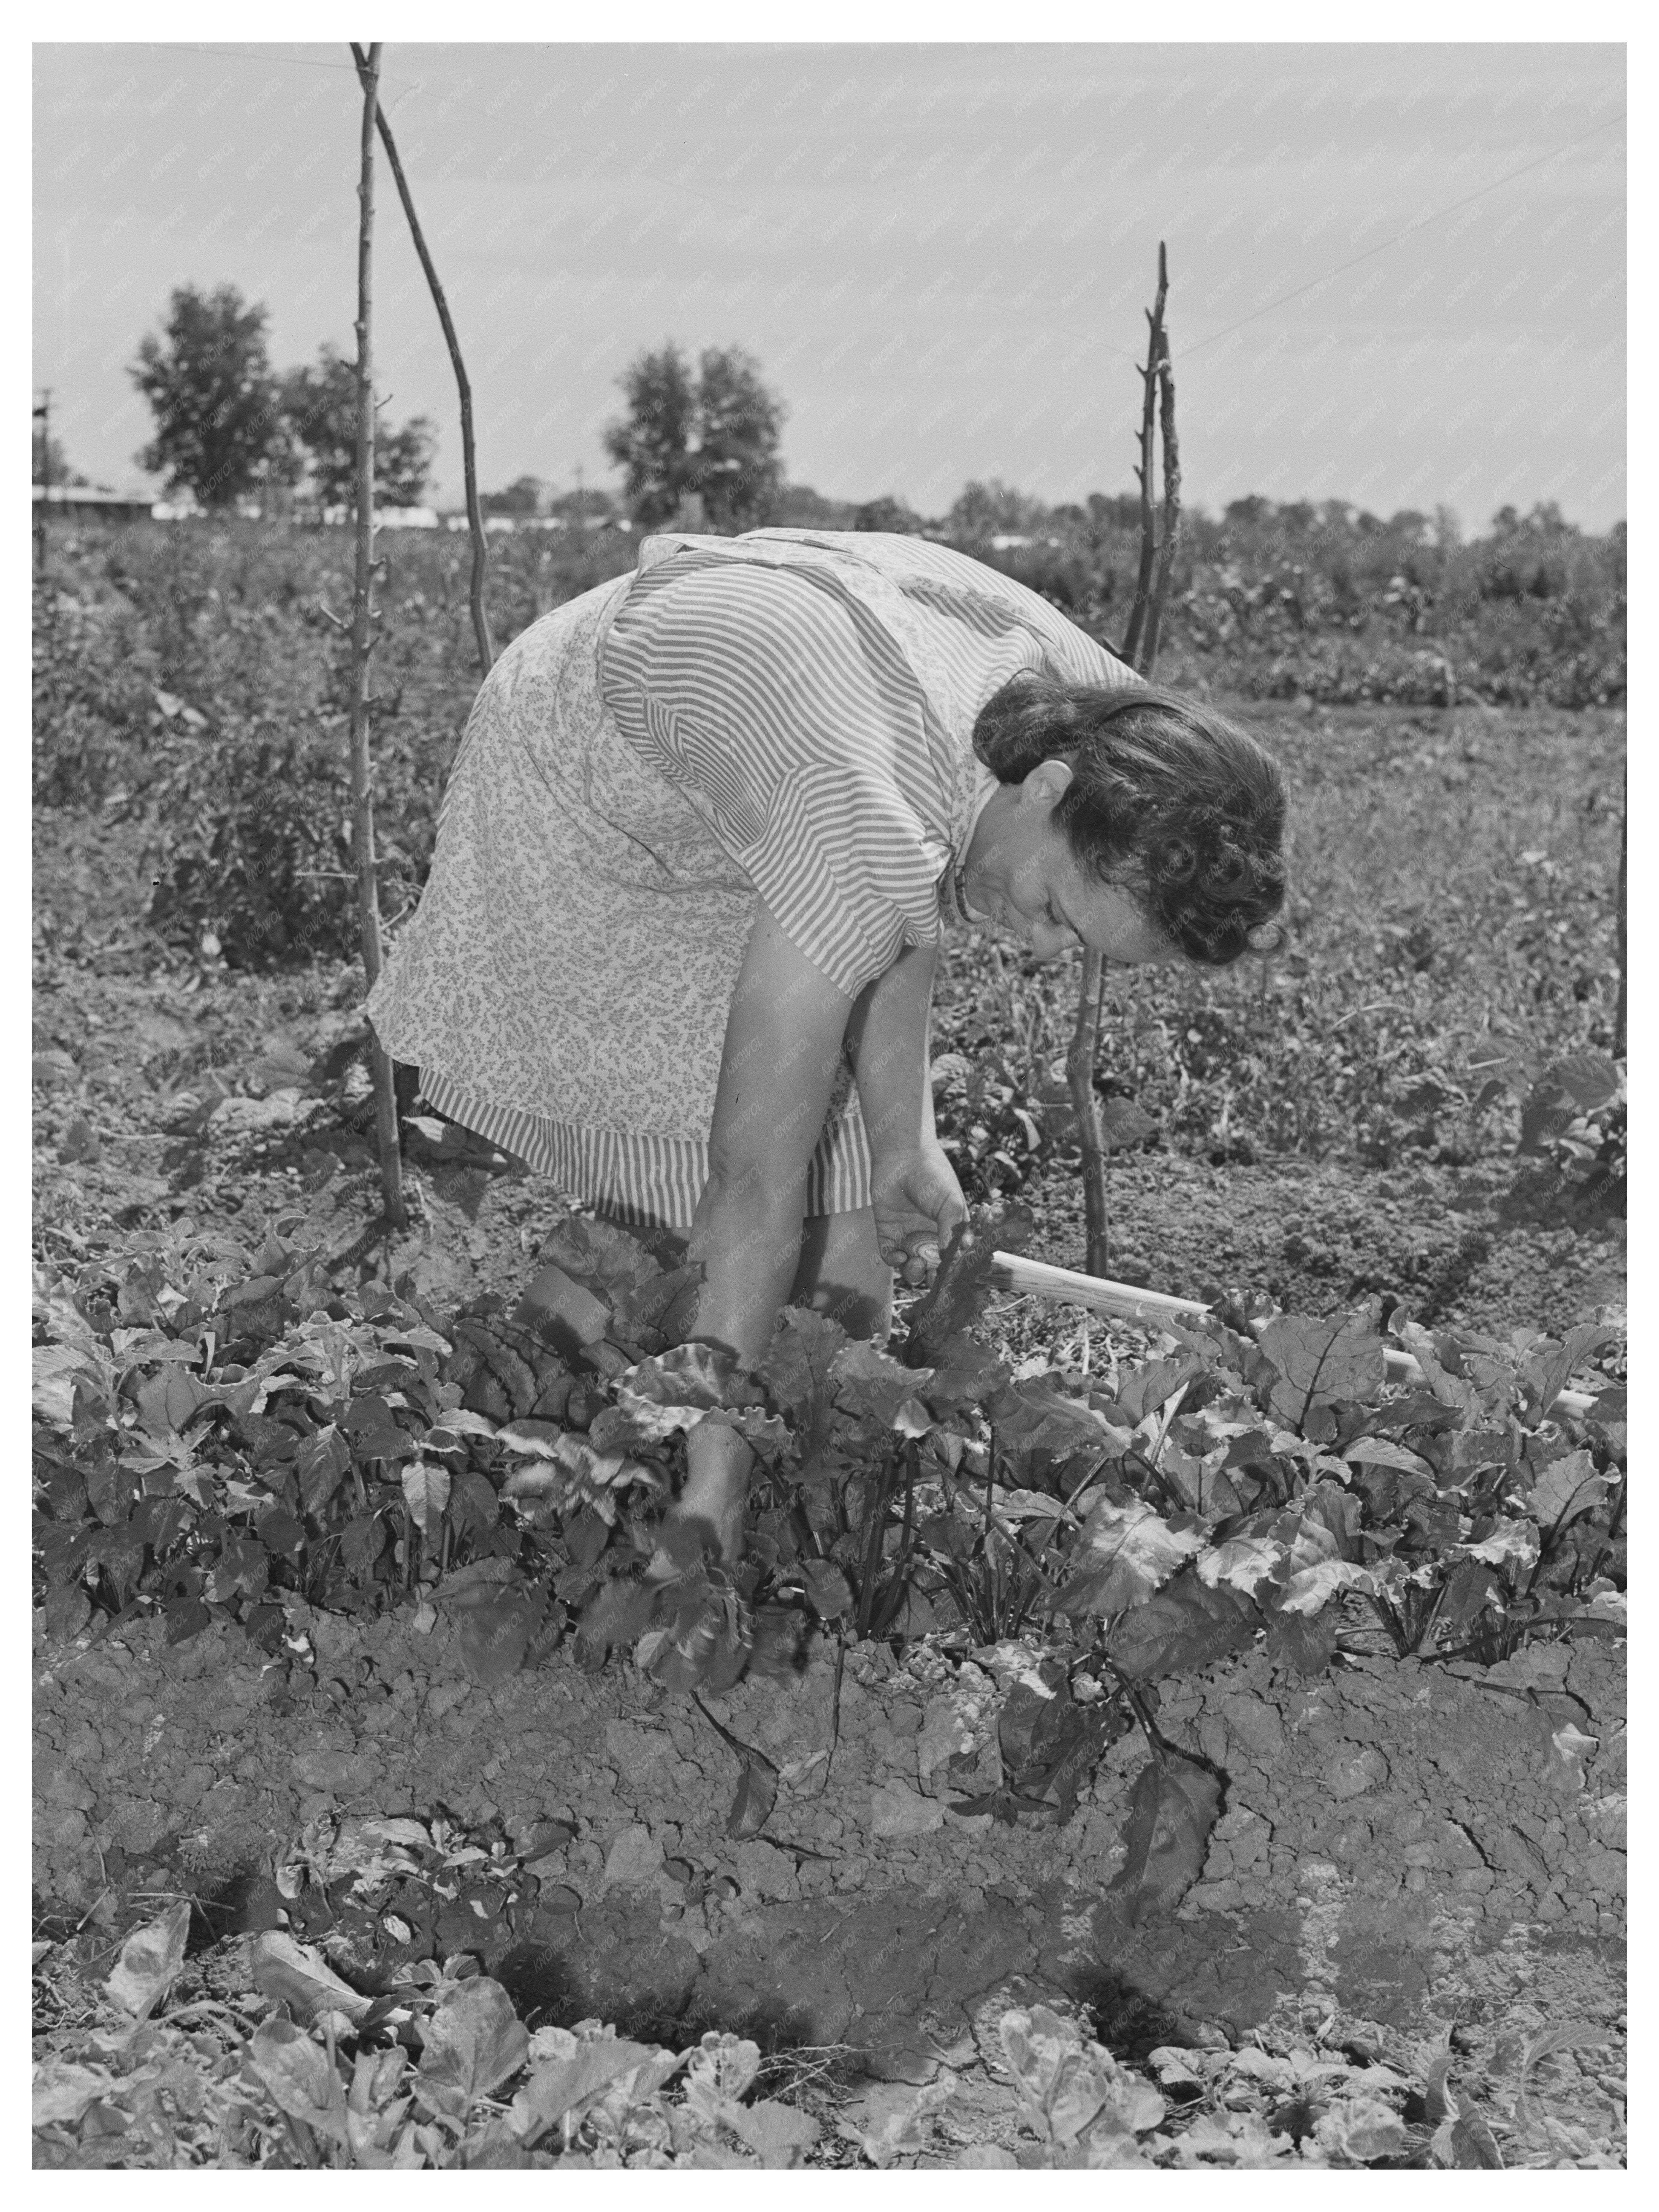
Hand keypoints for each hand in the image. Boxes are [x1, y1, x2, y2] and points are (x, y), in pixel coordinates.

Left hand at [870, 1137, 968, 1288]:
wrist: (903, 1156)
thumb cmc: (933, 1176)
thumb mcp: (950, 1202)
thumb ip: (951, 1230)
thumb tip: (950, 1257)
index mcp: (948, 1231)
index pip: (950, 1258)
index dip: (950, 1271)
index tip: (949, 1279)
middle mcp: (928, 1236)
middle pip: (930, 1267)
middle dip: (930, 1276)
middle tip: (929, 1274)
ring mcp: (907, 1235)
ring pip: (909, 1265)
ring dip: (912, 1272)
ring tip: (914, 1264)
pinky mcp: (887, 1231)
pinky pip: (889, 1254)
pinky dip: (894, 1260)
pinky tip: (899, 1255)